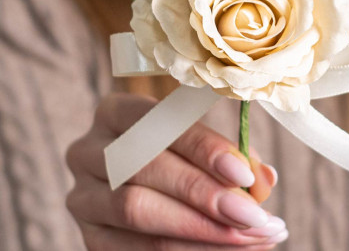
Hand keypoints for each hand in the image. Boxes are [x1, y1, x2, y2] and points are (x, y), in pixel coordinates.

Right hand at [66, 92, 286, 249]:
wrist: (148, 177)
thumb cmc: (178, 150)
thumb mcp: (199, 139)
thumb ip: (231, 156)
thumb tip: (265, 178)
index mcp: (115, 112)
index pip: (156, 123)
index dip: (202, 148)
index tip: (245, 174)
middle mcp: (88, 151)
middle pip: (145, 171)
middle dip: (205, 195)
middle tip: (254, 216)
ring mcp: (83, 197)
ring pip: (137, 213)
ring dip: (202, 230)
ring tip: (253, 237)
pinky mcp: (91, 237)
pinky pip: (135, 250)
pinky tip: (228, 249)